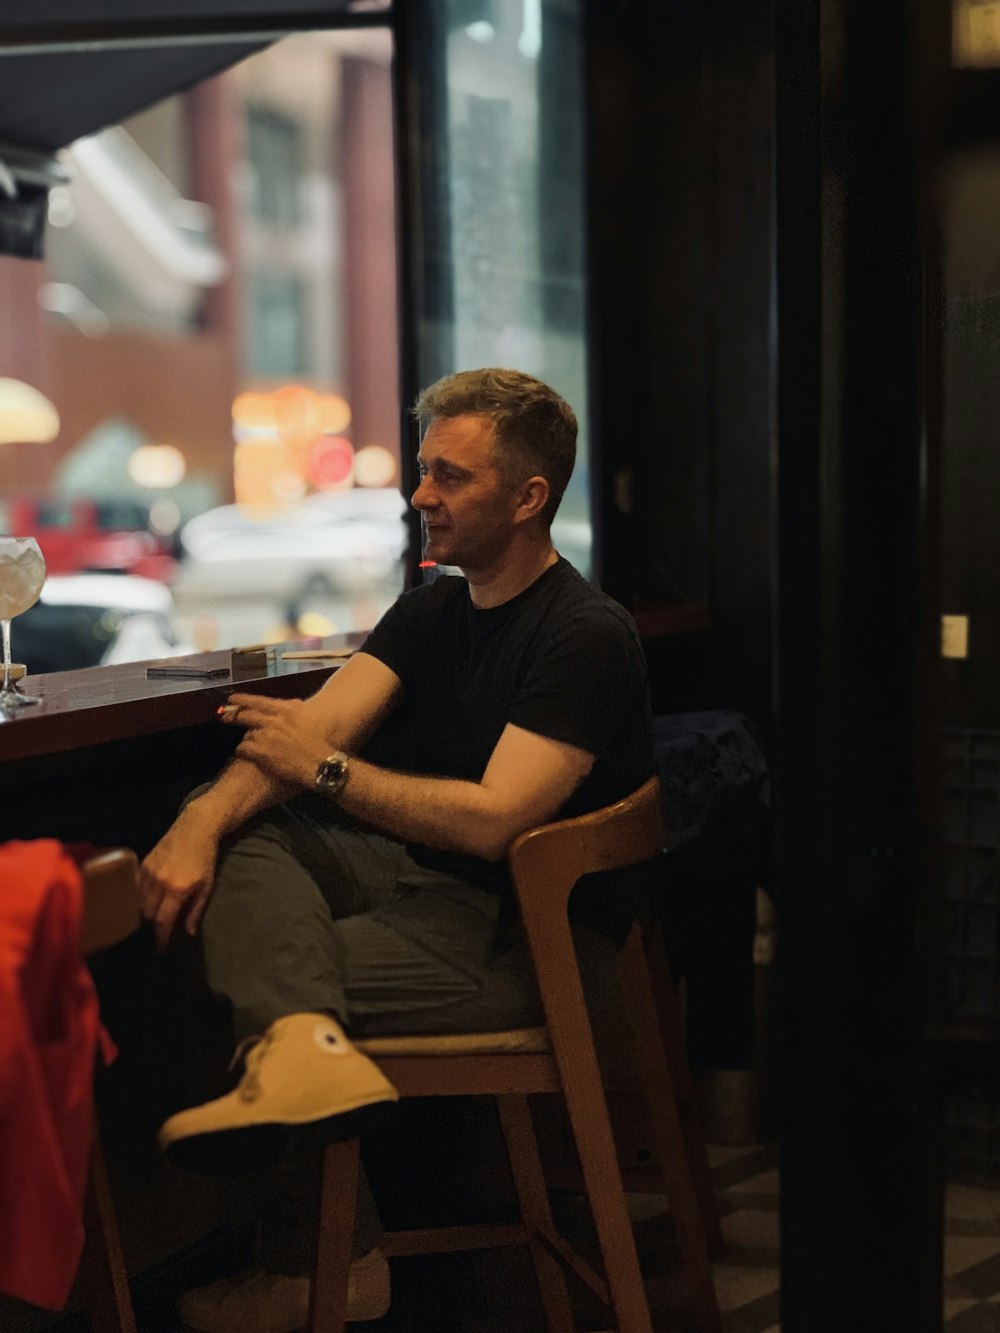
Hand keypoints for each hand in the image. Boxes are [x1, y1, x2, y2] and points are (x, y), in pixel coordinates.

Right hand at [138, 806, 219, 950]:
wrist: (195, 828)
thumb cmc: (205, 858)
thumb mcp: (207, 885)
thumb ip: (196, 910)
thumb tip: (189, 933)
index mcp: (177, 890)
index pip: (163, 921)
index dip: (161, 938)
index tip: (160, 950)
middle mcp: (159, 883)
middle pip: (149, 915)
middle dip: (153, 926)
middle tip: (158, 932)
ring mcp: (149, 872)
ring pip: (139, 903)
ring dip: (145, 913)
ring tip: (152, 919)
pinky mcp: (143, 864)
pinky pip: (136, 888)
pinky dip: (140, 898)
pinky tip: (145, 902)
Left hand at [220, 693, 327, 789]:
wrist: (321, 764)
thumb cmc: (319, 743)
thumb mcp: (308, 719)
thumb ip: (294, 710)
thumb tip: (287, 705)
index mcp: (286, 710)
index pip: (258, 701)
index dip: (242, 699)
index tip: (231, 699)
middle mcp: (273, 720)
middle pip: (246, 715)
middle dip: (233, 716)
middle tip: (224, 717)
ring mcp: (265, 736)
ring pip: (247, 734)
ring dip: (246, 738)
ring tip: (246, 743)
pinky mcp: (260, 751)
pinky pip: (243, 748)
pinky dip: (242, 751)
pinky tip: (243, 755)